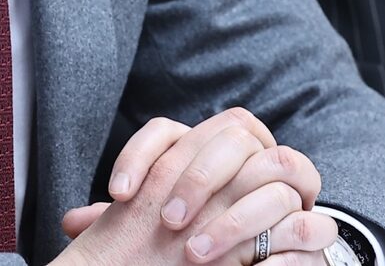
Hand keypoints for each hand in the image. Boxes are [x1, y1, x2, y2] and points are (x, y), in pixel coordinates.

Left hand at [55, 108, 337, 264]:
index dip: (142, 154)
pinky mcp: (314, 236)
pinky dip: (276, 252)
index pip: (171, 130)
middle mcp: (256, 160)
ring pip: (282, 168)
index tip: (119, 195)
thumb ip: (124, 224)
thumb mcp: (158, 236)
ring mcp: (293, 195)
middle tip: (167, 222)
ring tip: (195, 254)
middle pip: (236, 134)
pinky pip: (307, 228)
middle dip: (198, 176)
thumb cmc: (197, 247)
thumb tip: (70, 220)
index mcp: (211, 154)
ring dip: (236, 214)